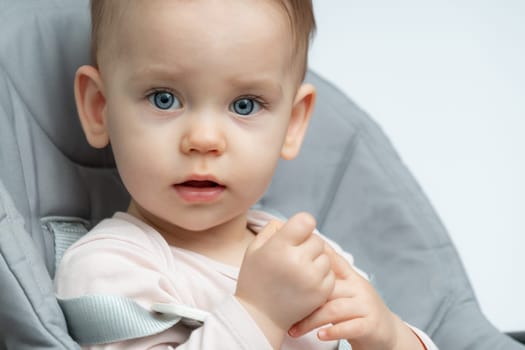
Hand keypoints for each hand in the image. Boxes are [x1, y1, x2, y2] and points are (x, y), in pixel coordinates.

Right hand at [235, 213, 334, 347]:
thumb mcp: (254, 249)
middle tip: (294, 256)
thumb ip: (272, 229)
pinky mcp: (321, 292)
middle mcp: (297, 261)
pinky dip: (321, 275)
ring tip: (299, 270)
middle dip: (307, 244)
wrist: (259, 317)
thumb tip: (288, 221)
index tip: (296, 234)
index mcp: (279, 247)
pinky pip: (330, 273)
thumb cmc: (254, 280)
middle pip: (317, 239)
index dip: (302, 225)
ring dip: (316, 260)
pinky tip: (305, 281)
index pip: (306, 221)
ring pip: (326, 256)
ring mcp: (311, 278)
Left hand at [289, 244, 423, 349]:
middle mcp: (359, 288)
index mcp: (352, 277)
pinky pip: (350, 327)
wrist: (387, 333)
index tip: (297, 250)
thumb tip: (301, 266)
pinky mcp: (371, 325)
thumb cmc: (358, 312)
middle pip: (328, 289)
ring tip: (295, 330)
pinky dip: (333, 332)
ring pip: (335, 310)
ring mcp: (366, 306)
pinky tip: (320, 335)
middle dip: (305, 300)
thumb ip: (329, 281)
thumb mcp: (346, 292)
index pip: (335, 261)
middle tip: (284, 310)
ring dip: (312, 321)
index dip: (318, 255)